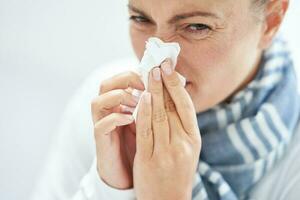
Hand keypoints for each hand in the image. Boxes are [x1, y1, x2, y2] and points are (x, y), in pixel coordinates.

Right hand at [91, 71, 143, 188]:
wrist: (130, 174)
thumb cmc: (142, 146)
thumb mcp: (149, 122)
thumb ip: (153, 104)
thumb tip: (173, 84)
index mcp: (120, 105)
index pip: (120, 80)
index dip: (136, 74)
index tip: (154, 77)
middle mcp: (108, 112)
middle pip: (106, 85)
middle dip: (125, 80)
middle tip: (145, 85)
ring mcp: (102, 126)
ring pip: (98, 102)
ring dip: (119, 98)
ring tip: (136, 102)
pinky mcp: (101, 141)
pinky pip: (101, 125)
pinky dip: (115, 118)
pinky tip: (130, 118)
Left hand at [134, 60, 201, 199]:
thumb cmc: (177, 171)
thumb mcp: (186, 148)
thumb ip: (180, 125)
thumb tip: (173, 98)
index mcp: (193, 139)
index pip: (186, 106)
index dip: (177, 85)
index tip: (170, 68)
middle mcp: (182, 144)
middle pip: (173, 107)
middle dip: (164, 83)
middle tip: (157, 64)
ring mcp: (166, 152)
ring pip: (160, 115)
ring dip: (154, 92)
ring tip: (149, 74)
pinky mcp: (149, 159)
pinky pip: (146, 131)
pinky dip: (144, 112)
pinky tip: (142, 97)